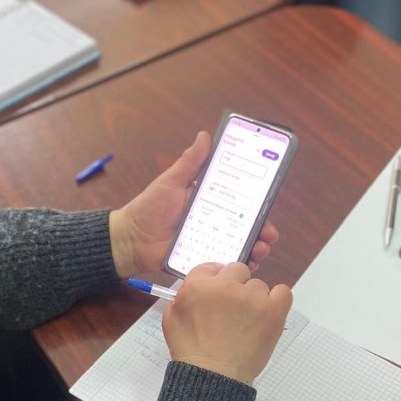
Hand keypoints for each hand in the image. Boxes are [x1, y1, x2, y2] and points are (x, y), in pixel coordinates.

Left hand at [109, 132, 278, 277]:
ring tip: (260, 249)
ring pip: (241, 246)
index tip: (269, 202)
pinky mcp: (204, 260)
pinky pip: (224, 263)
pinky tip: (246, 263)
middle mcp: (215, 222)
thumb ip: (189, 162)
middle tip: (269, 233)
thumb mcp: (171, 181)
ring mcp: (210, 242)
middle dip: (264, 229)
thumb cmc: (149, 208)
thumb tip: (204, 136)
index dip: (258, 203)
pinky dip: (237, 264)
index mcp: (211, 201)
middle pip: (247, 225)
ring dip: (256, 248)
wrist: (131, 239)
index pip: (241, 200)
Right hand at [162, 262, 292, 384]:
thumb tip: (199, 285)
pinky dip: (277, 302)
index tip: (220, 294)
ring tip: (246, 324)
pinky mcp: (272, 310)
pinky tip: (267, 315)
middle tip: (232, 311)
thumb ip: (183, 295)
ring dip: (254, 300)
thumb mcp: (172, 319)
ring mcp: (251, 297)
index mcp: (198, 285)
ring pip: (258, 285)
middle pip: (237, 271)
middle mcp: (225, 286)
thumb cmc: (192, 352)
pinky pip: (283, 292)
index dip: (216, 281)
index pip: (212, 267)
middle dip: (235, 287)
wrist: (214, 377)